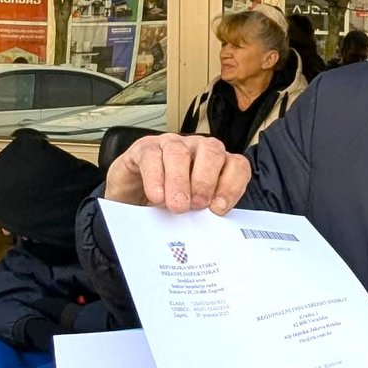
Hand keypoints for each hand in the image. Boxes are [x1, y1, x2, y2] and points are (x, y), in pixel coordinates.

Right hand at [105, 133, 250, 214]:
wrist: (132, 197)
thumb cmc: (167, 202)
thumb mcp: (191, 209)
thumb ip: (205, 212)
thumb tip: (211, 223)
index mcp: (216, 163)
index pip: (236, 165)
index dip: (232, 186)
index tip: (219, 208)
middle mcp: (197, 149)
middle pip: (212, 151)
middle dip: (206, 180)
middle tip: (197, 205)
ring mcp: (171, 144)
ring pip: (180, 152)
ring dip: (179, 180)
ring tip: (177, 205)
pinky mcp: (145, 148)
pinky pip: (152, 156)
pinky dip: (155, 177)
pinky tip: (156, 196)